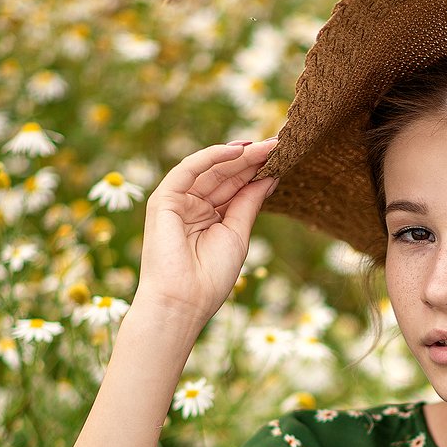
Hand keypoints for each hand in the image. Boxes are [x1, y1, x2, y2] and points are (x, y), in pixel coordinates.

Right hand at [134, 139, 278, 327]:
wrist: (183, 302)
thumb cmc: (211, 277)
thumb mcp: (238, 234)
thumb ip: (249, 203)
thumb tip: (270, 177)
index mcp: (211, 217)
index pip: (236, 186)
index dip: (257, 171)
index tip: (282, 157)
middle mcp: (193, 205)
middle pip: (225, 175)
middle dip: (251, 159)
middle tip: (278, 144)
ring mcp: (178, 201)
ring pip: (210, 169)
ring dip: (238, 155)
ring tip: (266, 146)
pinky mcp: (164, 199)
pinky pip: (189, 170)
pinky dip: (212, 157)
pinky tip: (238, 150)